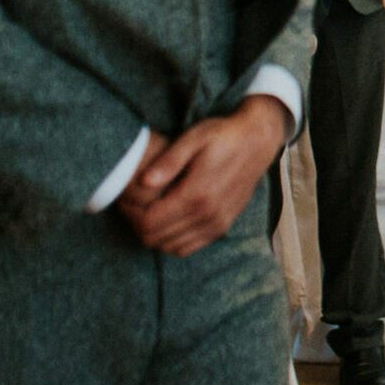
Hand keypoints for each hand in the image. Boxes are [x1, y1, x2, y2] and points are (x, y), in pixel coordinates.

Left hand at [118, 95, 289, 256]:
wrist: (258, 142)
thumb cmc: (223, 136)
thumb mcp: (194, 138)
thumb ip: (168, 162)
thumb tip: (143, 182)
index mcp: (197, 194)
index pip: (149, 222)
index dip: (130, 214)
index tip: (125, 199)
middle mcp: (208, 215)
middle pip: (156, 238)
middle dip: (137, 224)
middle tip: (133, 205)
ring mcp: (217, 224)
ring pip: (171, 247)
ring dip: (154, 234)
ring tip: (149, 211)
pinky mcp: (223, 227)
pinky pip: (188, 248)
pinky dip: (172, 241)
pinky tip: (168, 221)